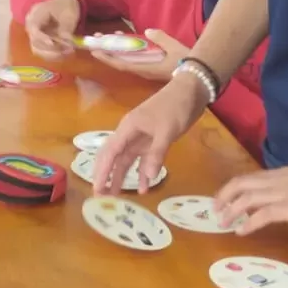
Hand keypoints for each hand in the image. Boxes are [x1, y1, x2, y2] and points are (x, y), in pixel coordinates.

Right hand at [24, 0, 81, 58]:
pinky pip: (43, 52)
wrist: (65, 5)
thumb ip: (66, 27)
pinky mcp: (39, 42)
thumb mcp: (69, 14)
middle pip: (35, 43)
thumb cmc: (65, 7)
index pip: (33, 29)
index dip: (42, 38)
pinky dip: (55, 55)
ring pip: (38, 50)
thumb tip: (67, 41)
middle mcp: (31, 26)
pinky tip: (65, 52)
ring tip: (69, 51)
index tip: (54, 44)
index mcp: (36, 14)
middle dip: (52, 50)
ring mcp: (34, 35)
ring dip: (54, 54)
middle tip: (69, 49)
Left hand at [91, 28, 188, 81]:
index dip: (107, 58)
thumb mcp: (174, 48)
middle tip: (96, 39)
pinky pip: (134, 59)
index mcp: (146, 68)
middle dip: (107, 51)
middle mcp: (143, 70)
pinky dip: (127, 49)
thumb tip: (148, 31)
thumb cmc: (186, 62)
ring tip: (106, 36)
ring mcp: (147, 69)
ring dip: (115, 49)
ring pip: (126, 60)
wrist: (199, 75)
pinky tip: (123, 39)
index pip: (121, 65)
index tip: (95, 51)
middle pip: (120, 62)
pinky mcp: (152, 67)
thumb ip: (160, 38)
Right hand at [91, 75, 206, 195]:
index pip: (110, 153)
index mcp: (128, 128)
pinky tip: (145, 187)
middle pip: (113, 157)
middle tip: (101, 195)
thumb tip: (148, 177)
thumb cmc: (175, 107)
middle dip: (106, 175)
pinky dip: (143, 173)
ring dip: (122, 176)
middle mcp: (130, 134)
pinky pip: (143, 160)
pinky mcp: (153, 141)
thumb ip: (156, 153)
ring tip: (117, 196)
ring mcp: (141, 138)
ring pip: (126, 160)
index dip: (102, 171)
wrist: (190, 91)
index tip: (97, 189)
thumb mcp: (167, 130)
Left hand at [213, 149, 287, 235]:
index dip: (232, 187)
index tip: (222, 197)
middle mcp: (277, 181)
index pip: (249, 177)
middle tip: (215, 211)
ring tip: (222, 222)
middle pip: (240, 184)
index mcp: (282, 173)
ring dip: (231, 210)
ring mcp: (284, 193)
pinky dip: (248, 222)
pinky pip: (263, 214)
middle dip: (223, 197)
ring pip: (246, 198)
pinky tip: (241, 231)